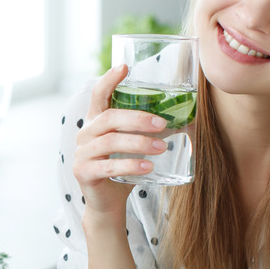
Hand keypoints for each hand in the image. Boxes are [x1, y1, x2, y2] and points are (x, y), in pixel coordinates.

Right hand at [73, 65, 167, 219]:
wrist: (107, 201)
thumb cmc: (124, 166)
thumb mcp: (135, 144)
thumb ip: (152, 130)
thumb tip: (187, 118)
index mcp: (96, 120)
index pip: (99, 94)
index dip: (109, 79)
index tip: (124, 67)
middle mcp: (86, 132)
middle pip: (110, 117)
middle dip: (138, 119)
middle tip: (163, 124)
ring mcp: (82, 153)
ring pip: (110, 141)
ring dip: (139, 143)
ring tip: (162, 148)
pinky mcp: (84, 173)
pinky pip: (108, 167)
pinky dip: (130, 165)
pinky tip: (148, 167)